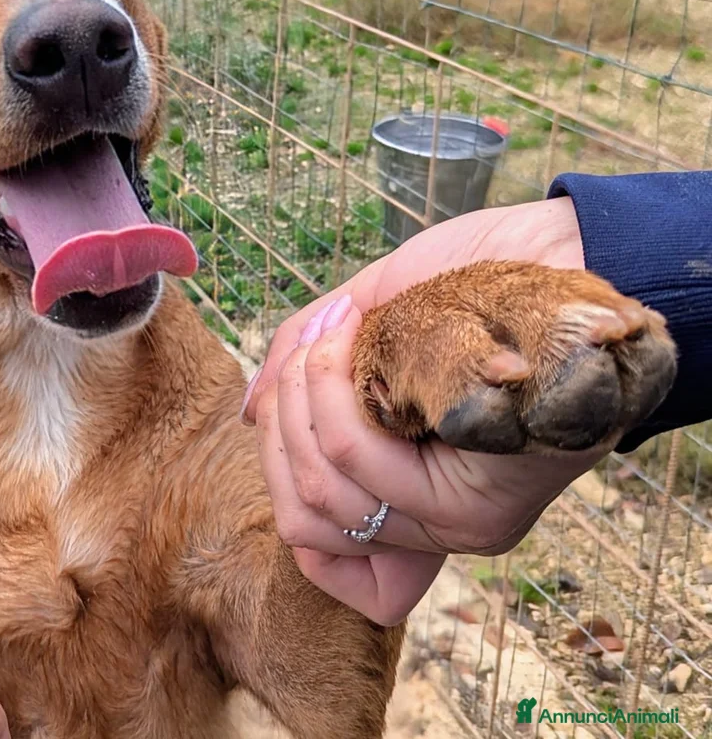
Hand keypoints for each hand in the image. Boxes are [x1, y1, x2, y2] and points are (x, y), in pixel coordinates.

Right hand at [241, 197, 591, 624]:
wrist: (553, 252)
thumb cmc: (461, 285)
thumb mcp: (365, 325)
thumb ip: (305, 374)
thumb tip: (248, 414)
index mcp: (408, 494)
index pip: (313, 549)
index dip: (279, 477)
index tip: (290, 409)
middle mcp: (432, 523)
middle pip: (301, 514)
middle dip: (281, 417)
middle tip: (309, 348)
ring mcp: (456, 520)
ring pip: (322, 490)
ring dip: (303, 395)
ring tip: (333, 333)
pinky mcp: (478, 503)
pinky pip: (355, 461)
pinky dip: (327, 389)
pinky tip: (348, 336)